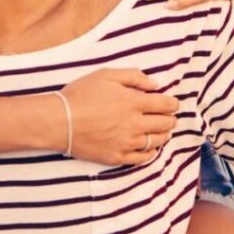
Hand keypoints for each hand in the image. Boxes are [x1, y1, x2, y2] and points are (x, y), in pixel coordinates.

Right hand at [60, 68, 178, 165]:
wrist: (59, 121)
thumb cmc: (81, 94)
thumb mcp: (107, 75)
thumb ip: (134, 76)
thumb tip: (155, 84)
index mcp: (134, 102)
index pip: (165, 104)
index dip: (173, 104)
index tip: (173, 104)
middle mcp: (135, 124)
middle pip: (164, 124)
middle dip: (170, 119)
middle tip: (170, 118)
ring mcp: (127, 142)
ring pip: (156, 141)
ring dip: (164, 135)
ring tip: (164, 132)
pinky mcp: (117, 157)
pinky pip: (141, 158)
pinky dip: (151, 153)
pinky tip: (151, 149)